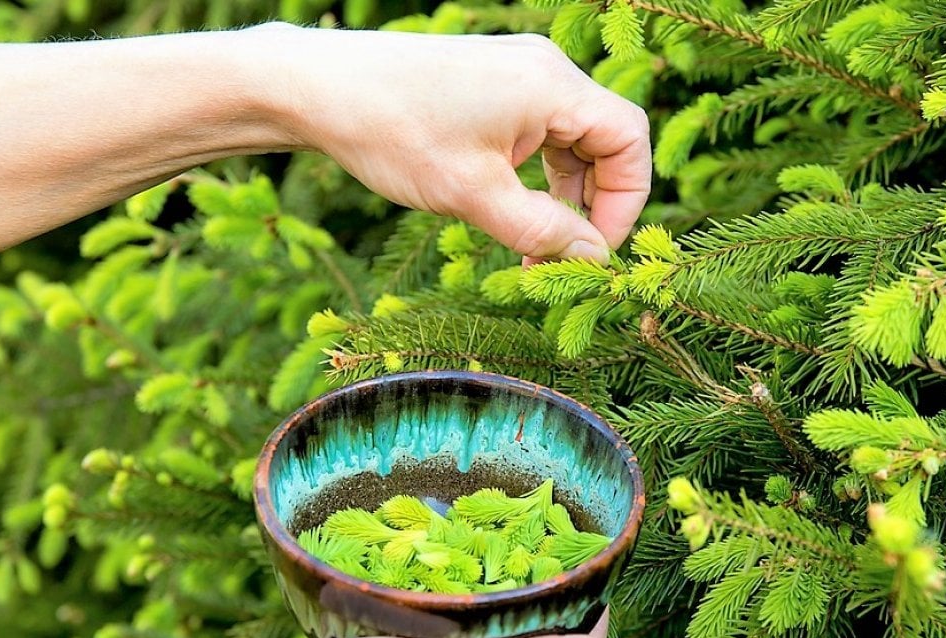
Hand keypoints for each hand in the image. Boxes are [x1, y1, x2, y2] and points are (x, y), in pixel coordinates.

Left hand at [248, 25, 651, 264]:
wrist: (316, 88)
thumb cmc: (392, 132)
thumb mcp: (474, 195)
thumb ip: (542, 231)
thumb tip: (593, 259)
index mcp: (550, 85)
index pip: (629, 139)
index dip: (626, 200)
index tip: (596, 250)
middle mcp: (543, 69)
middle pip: (605, 140)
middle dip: (593, 204)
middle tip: (563, 259)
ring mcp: (517, 72)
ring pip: (572, 140)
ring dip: (564, 196)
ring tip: (533, 248)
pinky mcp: (493, 83)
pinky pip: (540, 131)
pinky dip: (537, 176)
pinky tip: (512, 212)